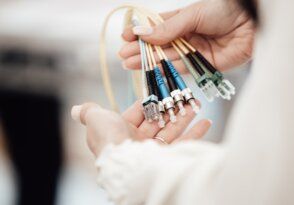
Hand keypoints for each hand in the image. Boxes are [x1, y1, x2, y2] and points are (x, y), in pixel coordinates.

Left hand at [71, 101, 211, 155]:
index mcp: (122, 132)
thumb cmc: (110, 139)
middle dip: (171, 108)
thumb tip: (76, 109)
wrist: (125, 164)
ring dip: (185, 117)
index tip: (161, 90)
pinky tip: (206, 122)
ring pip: (173, 130)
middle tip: (184, 95)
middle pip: (158, 121)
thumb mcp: (96, 120)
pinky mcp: (168, 158)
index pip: (139, 113)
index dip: (150, 101)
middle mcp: (138, 142)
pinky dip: (196, 134)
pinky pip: (185, 144)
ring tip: (197, 104)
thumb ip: (89, 112)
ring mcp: (154, 151)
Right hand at [119, 0, 254, 72]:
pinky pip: (183, 68)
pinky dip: (166, 69)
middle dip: (141, 50)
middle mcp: (187, 35)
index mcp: (183, 19)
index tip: (124, 37)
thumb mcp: (192, 15)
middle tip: (123, 56)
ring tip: (129, 64)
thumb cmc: (224, 11)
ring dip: (148, 61)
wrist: (251, 24)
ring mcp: (194, 50)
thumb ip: (169, 28)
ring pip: (167, 57)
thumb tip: (142, 34)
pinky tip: (151, 70)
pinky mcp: (203, 64)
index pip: (157, 27)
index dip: (141, 32)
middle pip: (159, 44)